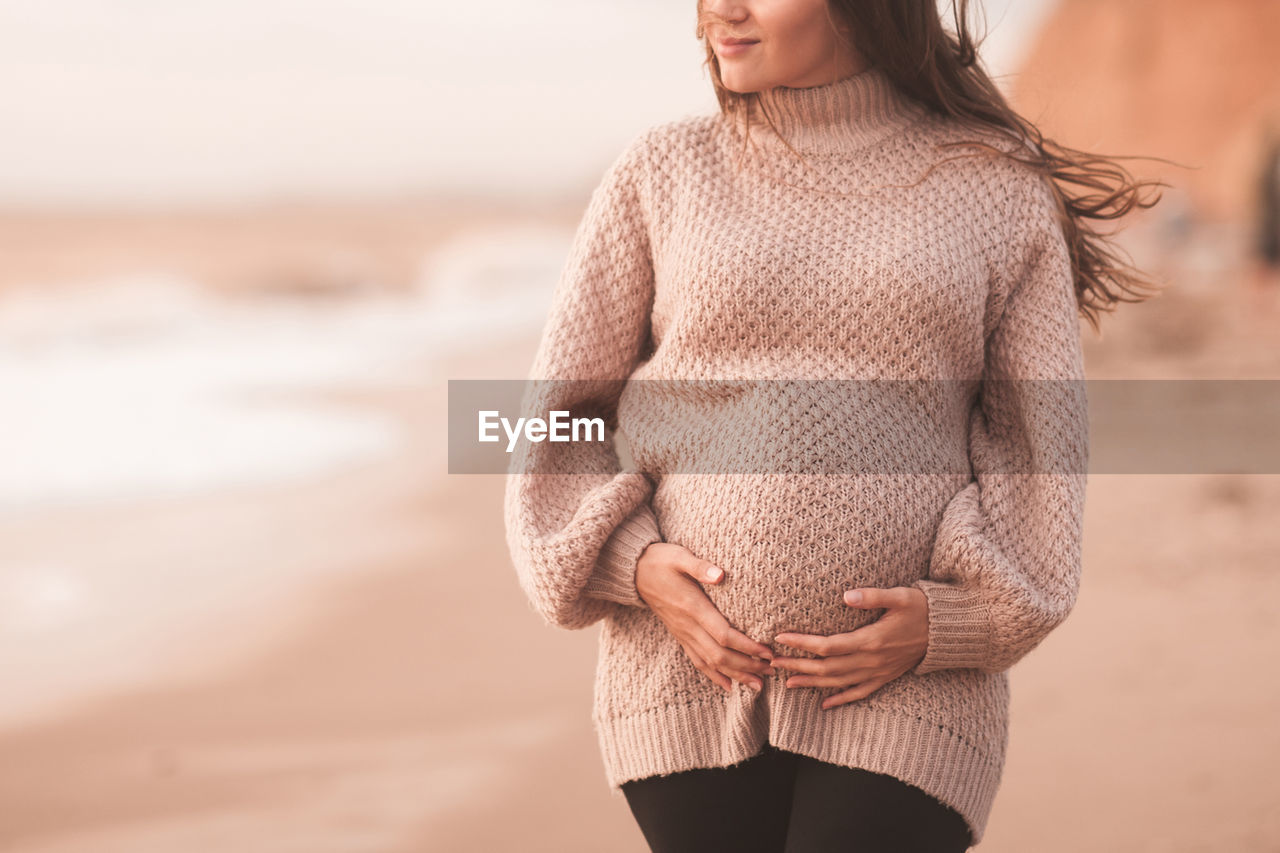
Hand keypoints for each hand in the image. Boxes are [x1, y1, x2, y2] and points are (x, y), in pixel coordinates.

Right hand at [635, 543, 775, 693]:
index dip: (746, 646)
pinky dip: (714, 675)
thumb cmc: (661, 560)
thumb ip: (700, 566)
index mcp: (692, 607)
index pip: (723, 634)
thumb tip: (720, 575)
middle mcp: (688, 626)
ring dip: (735, 675)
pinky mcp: (680, 636)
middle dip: (747, 666)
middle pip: (720, 655)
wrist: (635, 572)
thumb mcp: (680, 557)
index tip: (767, 652)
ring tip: (758, 685)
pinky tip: (729, 685)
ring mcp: (683, 633)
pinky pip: (697, 661)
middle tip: (771, 670)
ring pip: (710, 663)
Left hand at [772, 587, 928, 709]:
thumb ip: (872, 596)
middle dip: (798, 665)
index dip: (802, 644)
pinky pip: (860, 693)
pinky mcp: (885, 677)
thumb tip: (846, 595)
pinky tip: (824, 704)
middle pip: (827, 667)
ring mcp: (878, 672)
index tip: (781, 638)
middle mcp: (871, 660)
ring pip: (839, 683)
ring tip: (789, 683)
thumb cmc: (923, 608)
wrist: (948, 632)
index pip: (828, 645)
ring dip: (812, 683)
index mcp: (871, 640)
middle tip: (773, 663)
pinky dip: (841, 700)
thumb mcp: (900, 596)